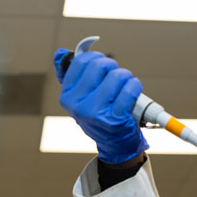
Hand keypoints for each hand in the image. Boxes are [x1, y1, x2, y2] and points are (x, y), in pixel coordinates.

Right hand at [52, 49, 147, 164]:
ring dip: (126, 77)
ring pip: (118, 76)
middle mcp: (78, 106)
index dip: (96, 57)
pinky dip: (135, 86)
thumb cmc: (98, 114)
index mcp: (67, 96)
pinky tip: (133, 92)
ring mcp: (96, 114)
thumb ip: (68, 75)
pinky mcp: (115, 119)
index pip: (82, 62)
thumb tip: (61, 53)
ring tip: (125, 85)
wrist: (113, 143)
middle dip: (112, 66)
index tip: (102, 65)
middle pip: (100, 65)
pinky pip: (130, 90)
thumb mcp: (79, 98)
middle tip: (116, 76)